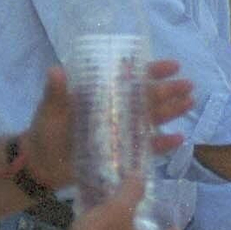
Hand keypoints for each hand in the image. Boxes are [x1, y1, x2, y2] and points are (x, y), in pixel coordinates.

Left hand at [0, 61, 192, 186]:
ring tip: (189, 103)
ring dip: (171, 111)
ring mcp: (120, 131)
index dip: (151, 71)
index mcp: (101, 95)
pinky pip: (146, 148)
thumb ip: (55, 92)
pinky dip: (162, 144)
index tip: (172, 66)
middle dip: (168, 91)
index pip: (129, 79)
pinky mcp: (122, 153)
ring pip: (151, 119)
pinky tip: (178, 139)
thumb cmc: (45, 131)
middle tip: (189, 86)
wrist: (41, 163)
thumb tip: (56, 70)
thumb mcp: (49, 110)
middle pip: (146, 98)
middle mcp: (115, 111)